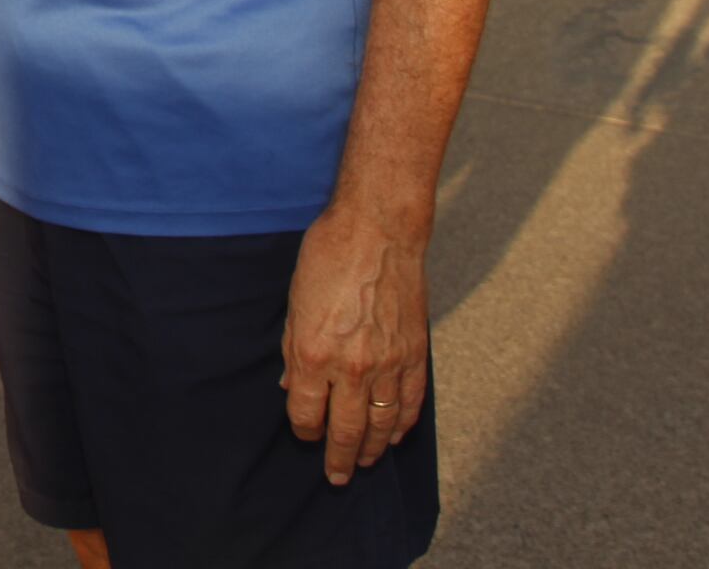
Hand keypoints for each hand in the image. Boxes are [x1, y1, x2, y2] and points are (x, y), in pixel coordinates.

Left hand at [281, 203, 430, 485]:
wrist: (379, 231)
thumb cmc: (328, 258)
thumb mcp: (295, 303)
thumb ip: (294, 351)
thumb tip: (293, 387)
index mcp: (315, 353)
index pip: (307, 413)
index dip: (304, 430)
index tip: (304, 433)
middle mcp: (353, 367)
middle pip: (345, 431)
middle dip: (337, 458)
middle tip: (335, 477)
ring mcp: (388, 364)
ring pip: (381, 426)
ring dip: (371, 449)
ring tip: (363, 463)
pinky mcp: (415, 355)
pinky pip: (409, 404)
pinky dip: (402, 425)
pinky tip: (393, 436)